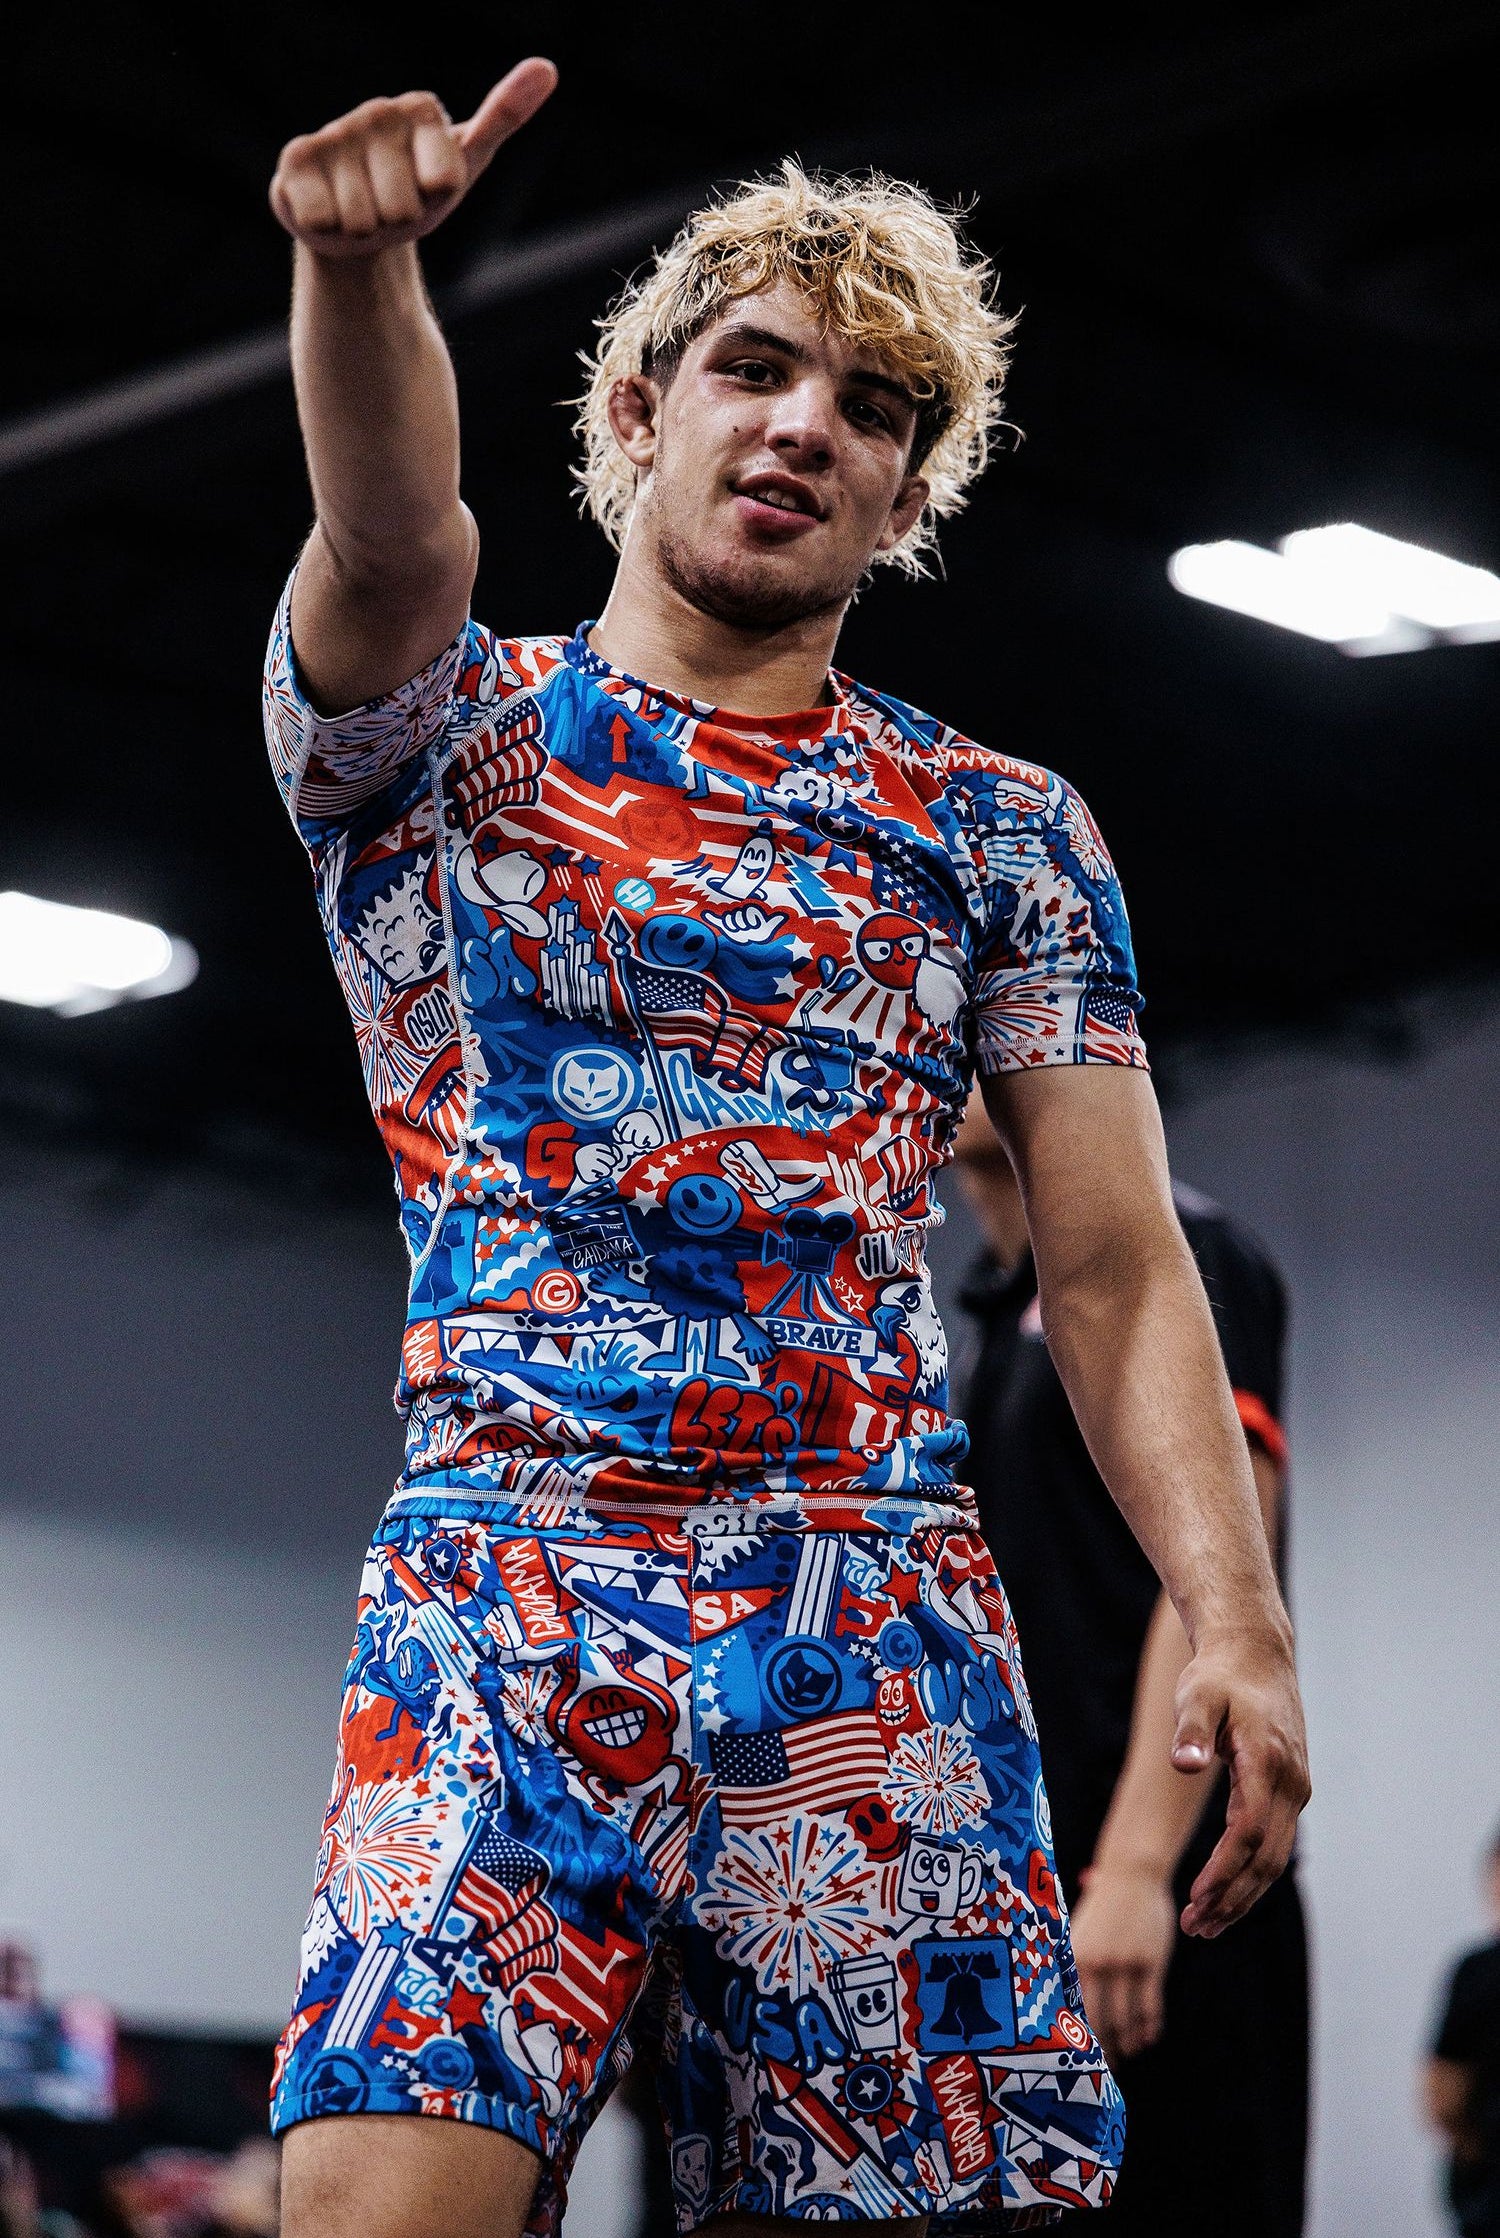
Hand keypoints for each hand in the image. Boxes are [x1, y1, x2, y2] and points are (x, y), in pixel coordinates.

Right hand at [269, 58, 557, 257]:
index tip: (429, 188)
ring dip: (364, 228)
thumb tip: (547, 67)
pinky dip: (327, 228)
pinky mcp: (295, 158)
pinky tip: (329, 207)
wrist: (360, 223)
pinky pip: (321, 218)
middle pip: (402, 207)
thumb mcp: (466, 161)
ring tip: (363, 207)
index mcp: (422, 110)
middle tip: (393, 205)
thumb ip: (504, 116)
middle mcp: (376, 112)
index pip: (443, 182)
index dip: (437, 201)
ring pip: (362, 219)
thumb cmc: (418, 191)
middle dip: (400, 221)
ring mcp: (334, 133)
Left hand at [1070, 1861, 1176, 2064]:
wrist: (1131, 1874)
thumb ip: (1073, 1964)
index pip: (1073, 2009)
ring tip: (1127, 2052)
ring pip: (1126, 2017)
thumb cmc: (1102, 1907)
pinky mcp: (1150, 1962)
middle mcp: (1097, 1963)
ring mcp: (1125, 1963)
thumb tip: (1067, 2005)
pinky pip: (1150, 2004)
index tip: (1077, 2060)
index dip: (1076, 2038)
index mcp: (1074, 1957)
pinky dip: (1149, 2026)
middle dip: (1103, 2048)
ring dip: (1127, 2041)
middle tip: (1105, 2068)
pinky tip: (1147, 2038)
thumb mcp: (1078, 1931)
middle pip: (1100, 2020)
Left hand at [1172, 1625, 1309, 1937]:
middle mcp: (1289, 1782)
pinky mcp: (1290, 1788)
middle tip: (1196, 1927)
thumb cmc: (1219, 1674)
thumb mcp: (1197, 1694)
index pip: (1248, 1834)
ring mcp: (1294, 1787)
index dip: (1224, 1872)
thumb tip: (1185, 1764)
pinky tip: (1227, 1889)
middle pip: (1266, 1857)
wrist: (1255, 1652)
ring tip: (1207, 1923)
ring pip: (1275, 1856)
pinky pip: (1275, 1841)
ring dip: (1243, 1893)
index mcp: (1266, 1762)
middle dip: (1232, 1897)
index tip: (1197, 1900)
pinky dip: (1252, 1871)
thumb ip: (1191, 1731)